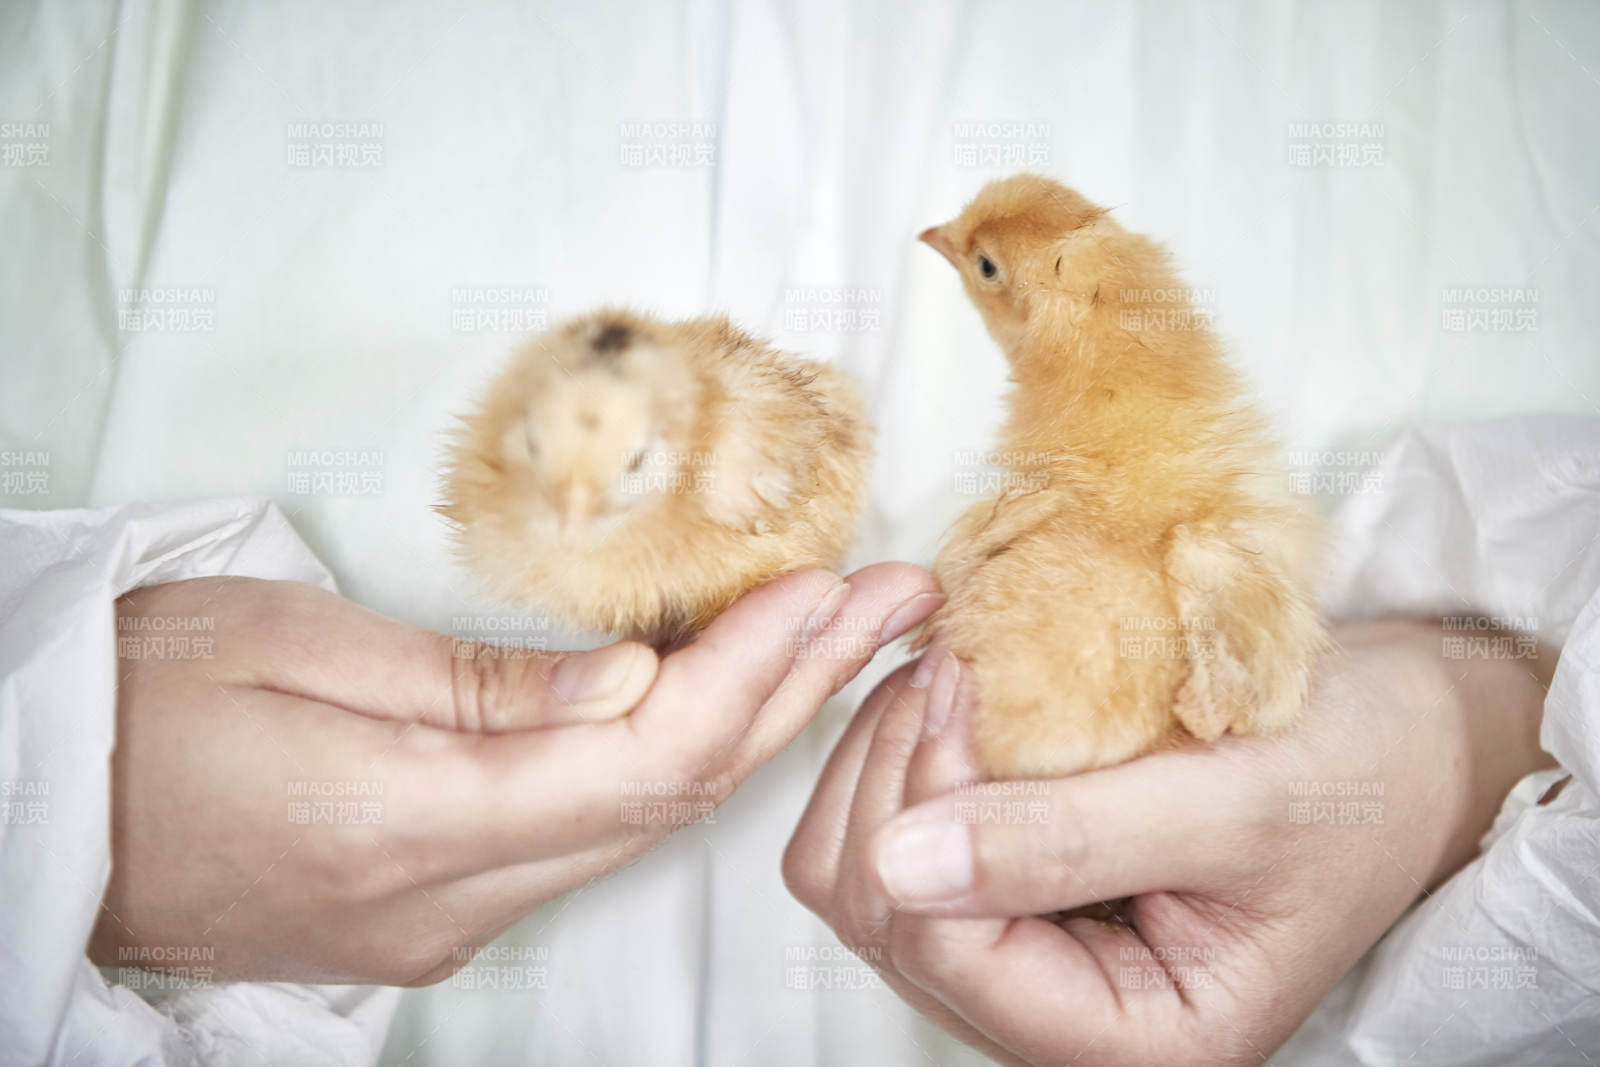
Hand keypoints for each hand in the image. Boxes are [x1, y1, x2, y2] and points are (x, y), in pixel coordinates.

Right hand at [93, 566, 940, 984]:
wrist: (40, 805)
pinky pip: (596, 833)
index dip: (758, 670)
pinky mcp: (437, 909)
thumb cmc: (140, 702)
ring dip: (757, 725)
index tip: (837, 587)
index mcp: (407, 827)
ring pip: (646, 820)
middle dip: (798, 692)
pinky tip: (733, 706)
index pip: (643, 755)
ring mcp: (446, 920)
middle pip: (671, 796)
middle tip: (892, 605)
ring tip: (847, 643)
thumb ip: (480, 686)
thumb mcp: (296, 650)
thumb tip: (637, 678)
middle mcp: (448, 899)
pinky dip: (679, 761)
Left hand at [784, 620, 1553, 1065]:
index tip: (964, 679)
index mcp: (1133, 1035)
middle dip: (893, 773)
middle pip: (880, 916)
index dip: (930, 804)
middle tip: (951, 657)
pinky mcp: (1008, 889)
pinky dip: (901, 752)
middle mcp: (1058, 1014)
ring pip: (861, 872)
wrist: (1400, 743)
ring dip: (884, 756)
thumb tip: (901, 865)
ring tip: (951, 665)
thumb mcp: (1235, 807)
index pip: (948, 946)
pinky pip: (892, 831)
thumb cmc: (1357, 777)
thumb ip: (1071, 842)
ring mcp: (1023, 952)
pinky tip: (952, 688)